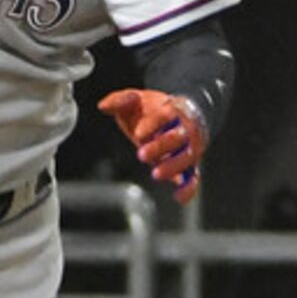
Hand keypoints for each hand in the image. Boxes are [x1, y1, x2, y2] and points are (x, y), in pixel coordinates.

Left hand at [98, 88, 205, 204]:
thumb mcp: (136, 101)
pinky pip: (194, 177)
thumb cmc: (154, 109)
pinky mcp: (190, 165)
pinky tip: (178, 197)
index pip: (167, 116)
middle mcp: (185, 129)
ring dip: (173, 166)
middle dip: (161, 146)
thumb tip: (103, 106)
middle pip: (179, 137)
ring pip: (187, 157)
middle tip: (142, 154)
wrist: (180, 114)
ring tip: (156, 174)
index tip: (139, 133)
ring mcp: (189, 147)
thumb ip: (120, 100)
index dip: (154, 124)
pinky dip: (189, 187)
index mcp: (172, 110)